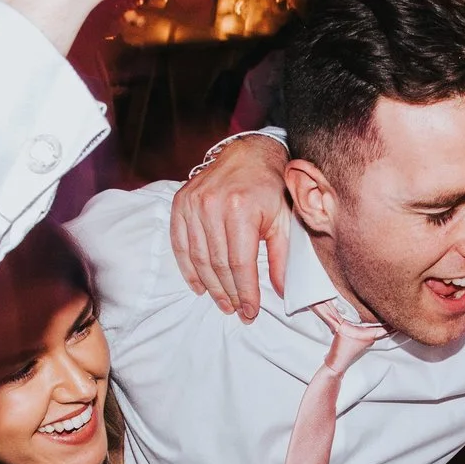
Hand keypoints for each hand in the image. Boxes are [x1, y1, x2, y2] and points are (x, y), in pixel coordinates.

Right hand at [169, 132, 291, 318]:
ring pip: (199, 259)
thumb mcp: (284, 219)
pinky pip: (180, 244)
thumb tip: (282, 292)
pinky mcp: (181, 202)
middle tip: (238, 312)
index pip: (241, 264)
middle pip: (219, 265)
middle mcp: (213, 206)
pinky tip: (199, 286)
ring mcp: (193, 203)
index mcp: (241, 209)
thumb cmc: (270, 186)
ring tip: (223, 303)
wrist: (248, 152)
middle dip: (230, 294)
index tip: (250, 312)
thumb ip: (283, 256)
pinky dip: (188, 269)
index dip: (246, 293)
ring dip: (211, 287)